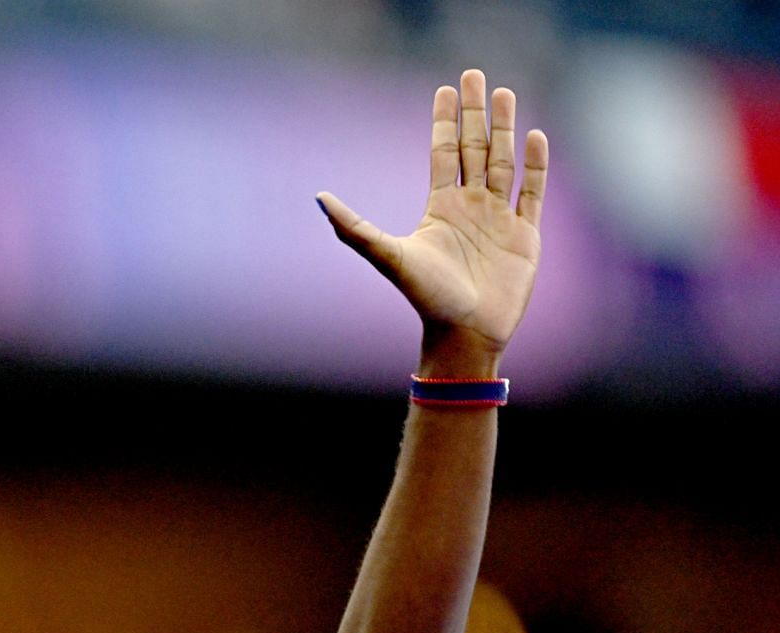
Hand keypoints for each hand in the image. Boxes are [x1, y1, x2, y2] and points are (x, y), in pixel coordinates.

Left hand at [317, 70, 546, 368]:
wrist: (464, 334)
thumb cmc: (426, 299)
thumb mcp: (388, 256)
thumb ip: (355, 227)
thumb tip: (319, 198)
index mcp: (440, 207)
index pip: (443, 152)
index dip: (444, 121)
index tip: (444, 90)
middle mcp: (470, 206)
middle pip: (474, 148)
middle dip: (475, 112)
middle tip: (474, 74)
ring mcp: (499, 218)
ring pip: (504, 162)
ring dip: (506, 129)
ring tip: (506, 93)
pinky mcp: (526, 234)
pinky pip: (533, 192)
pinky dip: (536, 166)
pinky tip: (535, 137)